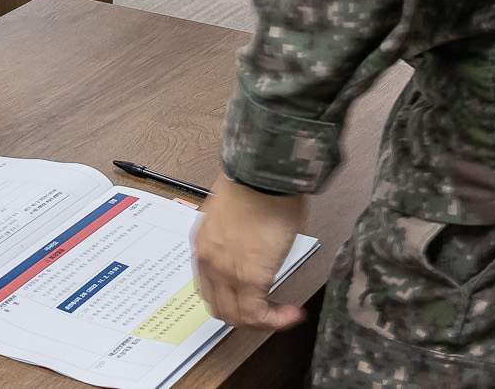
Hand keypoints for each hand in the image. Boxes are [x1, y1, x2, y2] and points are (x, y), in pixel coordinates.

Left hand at [193, 178, 308, 329]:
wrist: (264, 173)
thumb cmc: (256, 185)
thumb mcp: (235, 217)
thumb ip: (236, 240)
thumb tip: (253, 253)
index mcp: (204, 245)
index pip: (210, 290)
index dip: (234, 301)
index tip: (256, 298)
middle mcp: (208, 260)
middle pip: (220, 309)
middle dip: (246, 317)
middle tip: (270, 312)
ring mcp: (225, 271)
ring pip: (236, 317)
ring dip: (261, 321)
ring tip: (282, 314)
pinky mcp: (249, 276)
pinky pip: (257, 314)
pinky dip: (275, 321)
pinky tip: (290, 313)